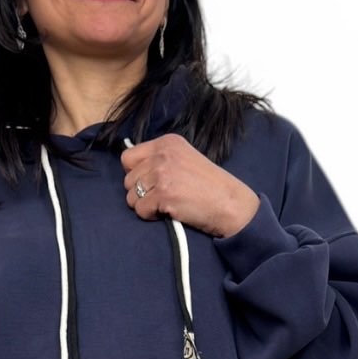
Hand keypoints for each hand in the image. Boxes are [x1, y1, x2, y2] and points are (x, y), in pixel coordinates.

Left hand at [121, 134, 259, 239]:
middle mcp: (162, 154)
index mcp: (167, 142)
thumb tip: (133, 171)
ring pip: (131, 196)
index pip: (128, 158)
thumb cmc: (209, 186)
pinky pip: (140, 210)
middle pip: (127, 179)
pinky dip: (151, 216)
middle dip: (140, 193)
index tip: (151, 183)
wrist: (229, 203)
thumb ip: (160, 160)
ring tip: (166, 204)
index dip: (135, 174)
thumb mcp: (185, 159)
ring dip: (145, 205)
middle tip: (162, 197)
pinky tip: (169, 212)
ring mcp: (162, 173)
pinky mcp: (163, 194)